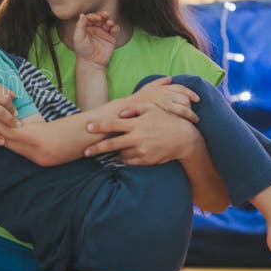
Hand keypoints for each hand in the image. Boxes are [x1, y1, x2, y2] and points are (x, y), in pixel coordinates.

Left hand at [72, 11, 119, 68]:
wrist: (91, 62)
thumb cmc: (83, 51)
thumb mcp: (78, 37)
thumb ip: (80, 26)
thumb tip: (82, 15)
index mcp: (87, 27)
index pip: (91, 18)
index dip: (94, 16)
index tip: (96, 18)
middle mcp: (96, 28)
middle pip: (101, 18)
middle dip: (103, 15)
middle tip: (105, 15)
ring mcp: (104, 33)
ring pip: (108, 23)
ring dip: (110, 21)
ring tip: (109, 23)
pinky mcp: (111, 38)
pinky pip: (115, 30)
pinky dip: (115, 28)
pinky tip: (113, 29)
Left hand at [84, 108, 200, 164]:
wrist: (184, 139)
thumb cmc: (166, 120)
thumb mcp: (152, 109)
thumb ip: (134, 108)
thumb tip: (120, 113)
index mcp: (136, 124)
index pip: (113, 125)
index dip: (99, 127)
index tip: (88, 127)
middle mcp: (137, 138)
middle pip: (111, 144)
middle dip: (96, 149)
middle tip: (85, 152)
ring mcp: (142, 151)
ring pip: (120, 154)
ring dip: (115, 153)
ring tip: (110, 152)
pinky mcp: (146, 160)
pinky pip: (130, 162)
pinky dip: (125, 159)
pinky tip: (124, 155)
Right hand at [123, 76, 199, 122]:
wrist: (126, 110)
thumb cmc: (137, 100)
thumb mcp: (147, 87)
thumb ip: (159, 82)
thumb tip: (170, 77)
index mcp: (163, 88)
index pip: (181, 88)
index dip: (190, 93)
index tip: (197, 99)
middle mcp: (165, 94)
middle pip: (184, 98)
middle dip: (191, 104)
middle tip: (194, 112)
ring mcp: (164, 103)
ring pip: (183, 107)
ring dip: (190, 114)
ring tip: (195, 120)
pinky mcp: (163, 112)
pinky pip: (178, 114)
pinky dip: (184, 118)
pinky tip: (187, 124)